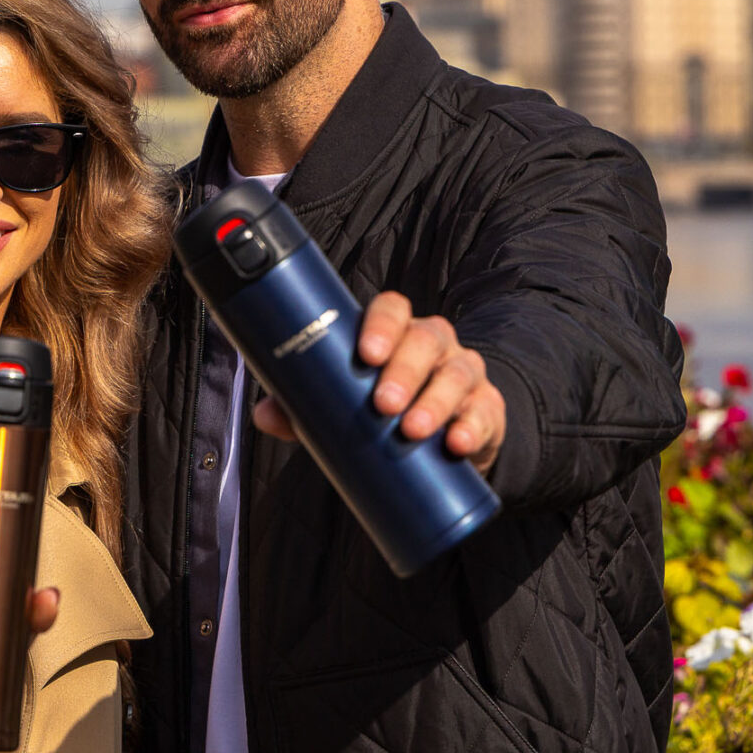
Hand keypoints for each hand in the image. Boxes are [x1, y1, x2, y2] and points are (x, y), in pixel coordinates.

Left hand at [253, 291, 504, 472]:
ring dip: (436, 401)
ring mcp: (464, 373)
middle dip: (405, 370)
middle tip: (383, 404)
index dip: (382, 325)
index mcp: (396, 332)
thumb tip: (265, 415)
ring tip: (412, 430)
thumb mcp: (342, 406)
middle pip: (427, 339)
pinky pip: (486, 411)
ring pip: (458, 373)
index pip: (392, 308)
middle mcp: (434, 344)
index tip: (366, 354)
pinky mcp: (488, 409)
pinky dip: (472, 427)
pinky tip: (457, 444)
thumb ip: (304, 408)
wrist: (436, 442)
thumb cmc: (379, 410)